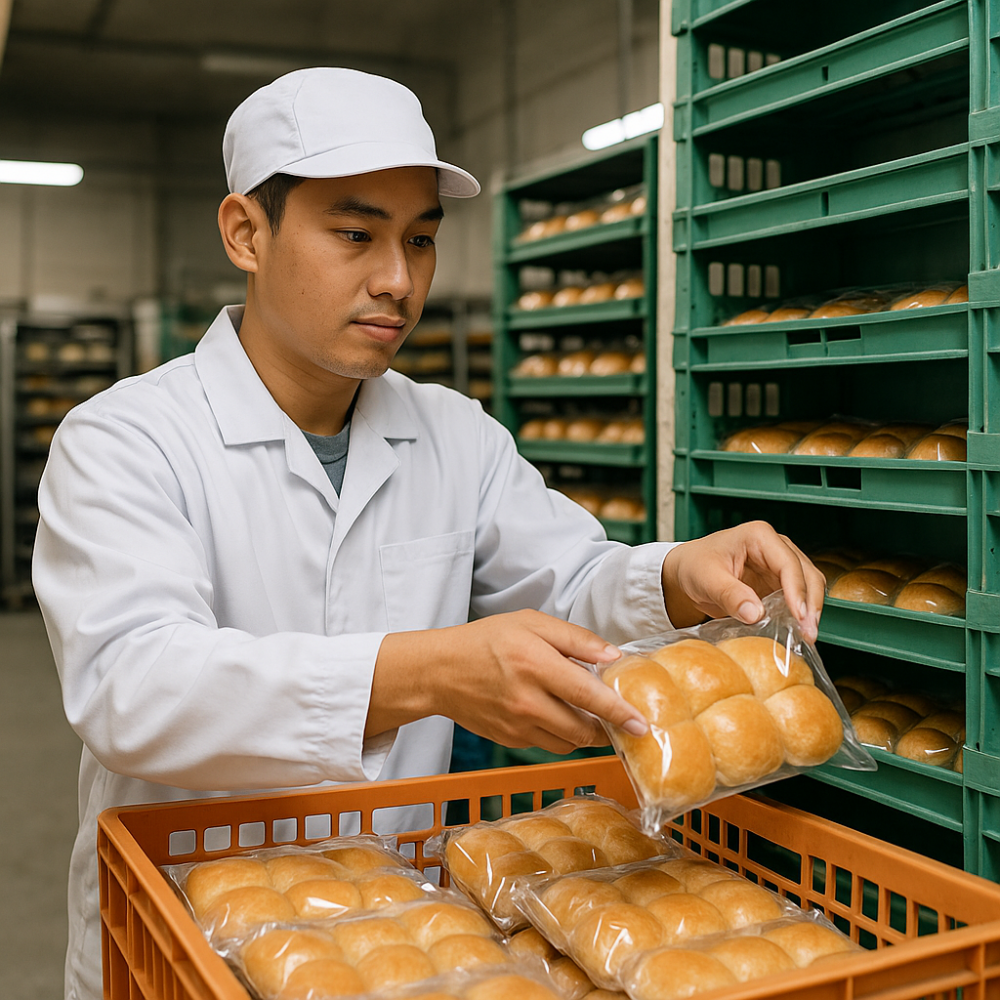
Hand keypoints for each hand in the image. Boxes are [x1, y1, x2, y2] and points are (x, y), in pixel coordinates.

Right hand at [370, 610, 647, 750]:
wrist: (439, 670)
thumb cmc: (488, 640)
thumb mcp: (532, 622)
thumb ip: (575, 639)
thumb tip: (613, 657)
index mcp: (535, 664)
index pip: (588, 695)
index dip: (619, 712)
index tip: (642, 724)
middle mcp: (527, 700)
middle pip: (583, 729)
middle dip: (607, 727)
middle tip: (620, 717)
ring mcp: (517, 726)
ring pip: (568, 742)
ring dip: (585, 733)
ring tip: (588, 713)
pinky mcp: (510, 741)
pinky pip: (549, 745)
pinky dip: (562, 735)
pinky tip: (559, 715)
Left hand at [660, 521, 825, 641]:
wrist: (687, 572)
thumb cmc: (695, 566)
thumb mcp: (706, 579)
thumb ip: (730, 595)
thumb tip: (755, 614)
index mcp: (759, 536)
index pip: (788, 563)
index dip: (797, 590)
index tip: (799, 616)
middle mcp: (775, 547)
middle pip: (807, 573)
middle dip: (810, 603)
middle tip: (808, 632)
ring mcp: (779, 565)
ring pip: (809, 585)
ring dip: (811, 610)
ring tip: (806, 635)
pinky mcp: (779, 583)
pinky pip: (798, 598)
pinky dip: (801, 614)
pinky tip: (797, 632)